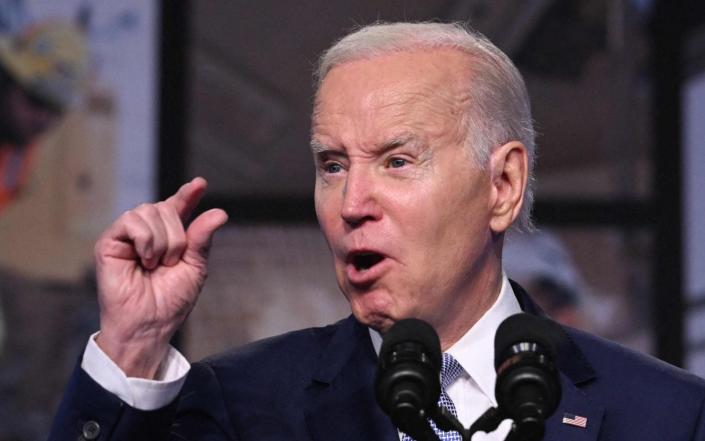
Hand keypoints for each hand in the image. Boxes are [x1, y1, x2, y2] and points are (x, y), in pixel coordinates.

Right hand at [94, 177, 227, 377]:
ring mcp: (127, 236)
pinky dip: (145, 240)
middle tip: (169, 263)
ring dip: (162, 241)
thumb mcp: (194, 268)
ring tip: (155, 265)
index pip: (178, 207)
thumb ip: (202, 238)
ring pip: (149, 211)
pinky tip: (144, 259)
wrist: (149, 325)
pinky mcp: (109, 242)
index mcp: (169, 237)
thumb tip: (219, 212)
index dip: (188, 194)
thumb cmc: (170, 302)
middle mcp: (147, 232)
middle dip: (177, 236)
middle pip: (166, 207)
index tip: (200, 184)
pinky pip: (131, 221)